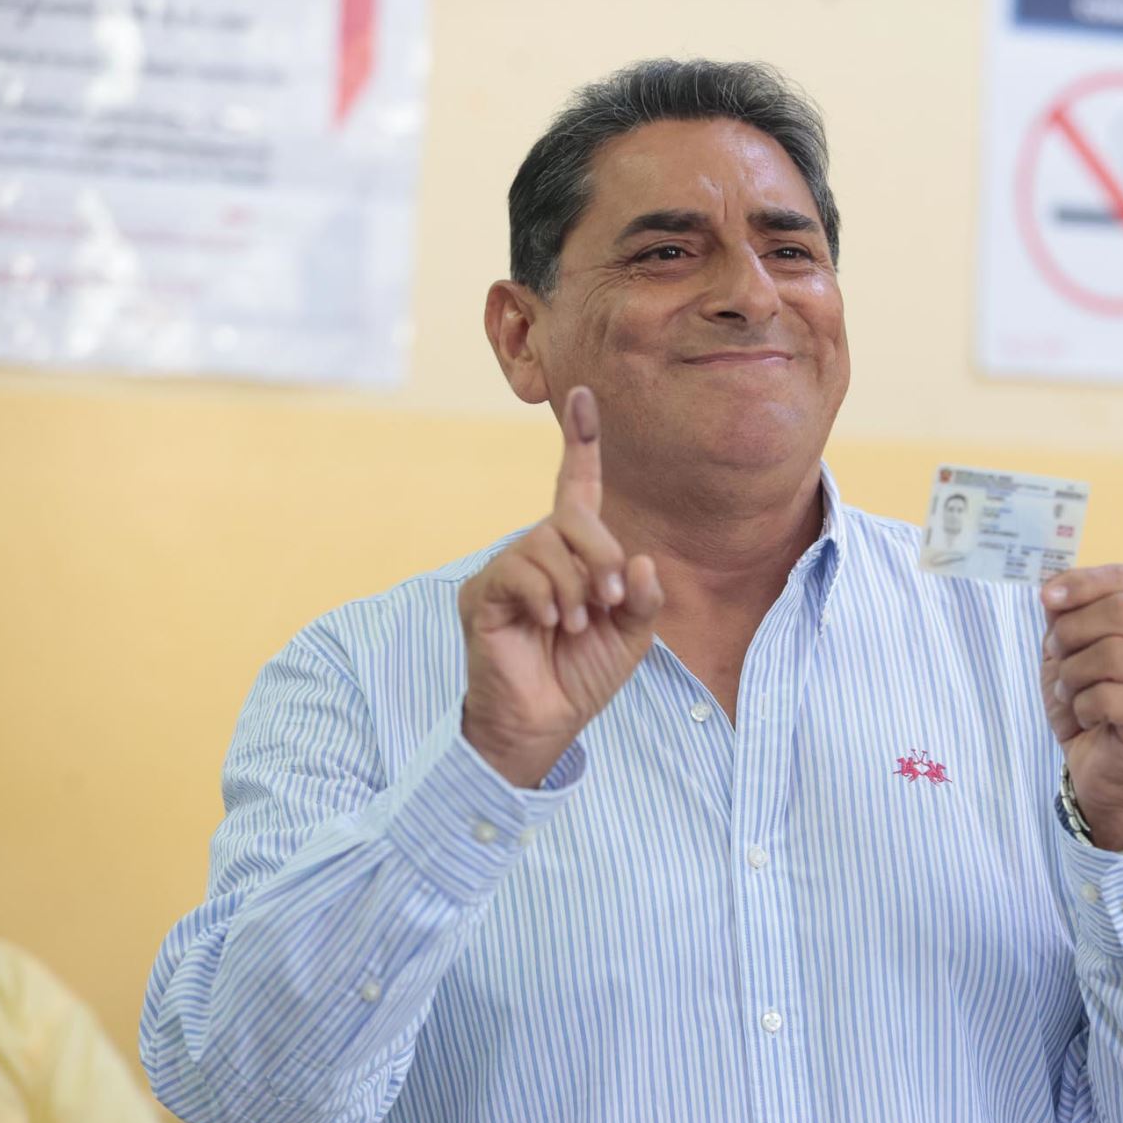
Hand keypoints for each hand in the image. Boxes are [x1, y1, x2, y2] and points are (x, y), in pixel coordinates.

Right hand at [458, 388, 664, 786]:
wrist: (546, 724)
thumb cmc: (582, 677)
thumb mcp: (632, 637)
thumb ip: (642, 597)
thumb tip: (640, 560)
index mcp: (572, 556)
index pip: (575, 489)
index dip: (581, 444)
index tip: (584, 398)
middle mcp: (534, 554)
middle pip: (568, 516)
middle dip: (600, 552)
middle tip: (611, 597)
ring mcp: (504, 572)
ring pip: (544, 542)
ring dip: (575, 584)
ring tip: (579, 624)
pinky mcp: (481, 595)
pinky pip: (516, 571)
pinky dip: (547, 596)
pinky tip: (554, 625)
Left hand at [1040, 564, 1122, 848]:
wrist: (1101, 767)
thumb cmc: (1089, 704)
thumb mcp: (1068, 650)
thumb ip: (1065, 614)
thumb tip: (1053, 587)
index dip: (1082, 583)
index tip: (1047, 598)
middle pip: (1117, 612)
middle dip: (1071, 634)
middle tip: (1058, 658)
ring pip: (1110, 654)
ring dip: (1073, 676)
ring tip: (1073, 693)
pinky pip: (1107, 695)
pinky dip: (1083, 707)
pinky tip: (1090, 717)